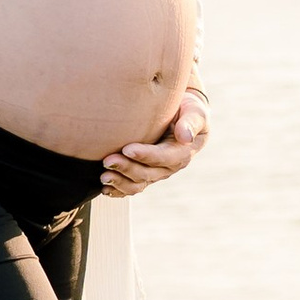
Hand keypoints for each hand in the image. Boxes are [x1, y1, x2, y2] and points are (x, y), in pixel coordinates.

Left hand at [101, 81, 208, 202]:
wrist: (182, 114)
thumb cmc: (188, 109)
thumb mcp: (195, 112)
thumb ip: (191, 122)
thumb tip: (185, 137)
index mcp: (182, 152)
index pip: (163, 157)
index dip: (145, 155)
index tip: (126, 149)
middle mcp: (169, 167)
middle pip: (147, 173)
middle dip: (126, 168)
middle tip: (107, 161)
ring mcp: (156, 172)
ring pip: (138, 184)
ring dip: (120, 183)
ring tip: (104, 177)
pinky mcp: (144, 173)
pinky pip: (132, 187)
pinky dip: (118, 191)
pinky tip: (105, 189)